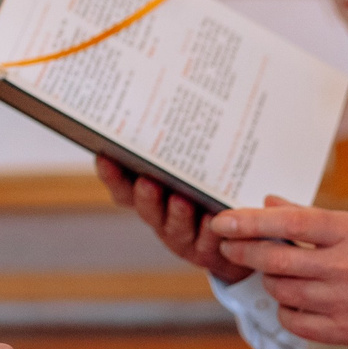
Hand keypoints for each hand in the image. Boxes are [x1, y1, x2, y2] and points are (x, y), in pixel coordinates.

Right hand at [95, 157, 250, 282]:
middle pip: (146, 209)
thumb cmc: (215, 189)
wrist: (242, 235)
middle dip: (145, 196)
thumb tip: (183, 96)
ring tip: (181, 200)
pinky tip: (212, 218)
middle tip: (147, 181)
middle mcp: (161, 217)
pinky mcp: (206, 252)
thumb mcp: (198, 165)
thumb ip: (186, 147)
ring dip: (176, 215)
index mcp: (151, 195)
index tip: (105, 156)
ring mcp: (182, 237)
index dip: (112, 175)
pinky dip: (208, 231)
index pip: (123, 187)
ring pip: (175, 227)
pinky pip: (207, 243)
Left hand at [209, 202, 347, 346]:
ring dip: (269, 279)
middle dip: (244, 250)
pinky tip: (294, 298)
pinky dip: (286, 308)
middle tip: (228, 244)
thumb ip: (310, 216)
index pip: (291, 222)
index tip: (223, 220)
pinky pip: (294, 320)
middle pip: (277, 259)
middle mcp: (347, 268)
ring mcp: (344, 302)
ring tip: (275, 270)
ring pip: (282, 290)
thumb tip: (267, 202)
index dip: (251, 221)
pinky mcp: (343, 331)